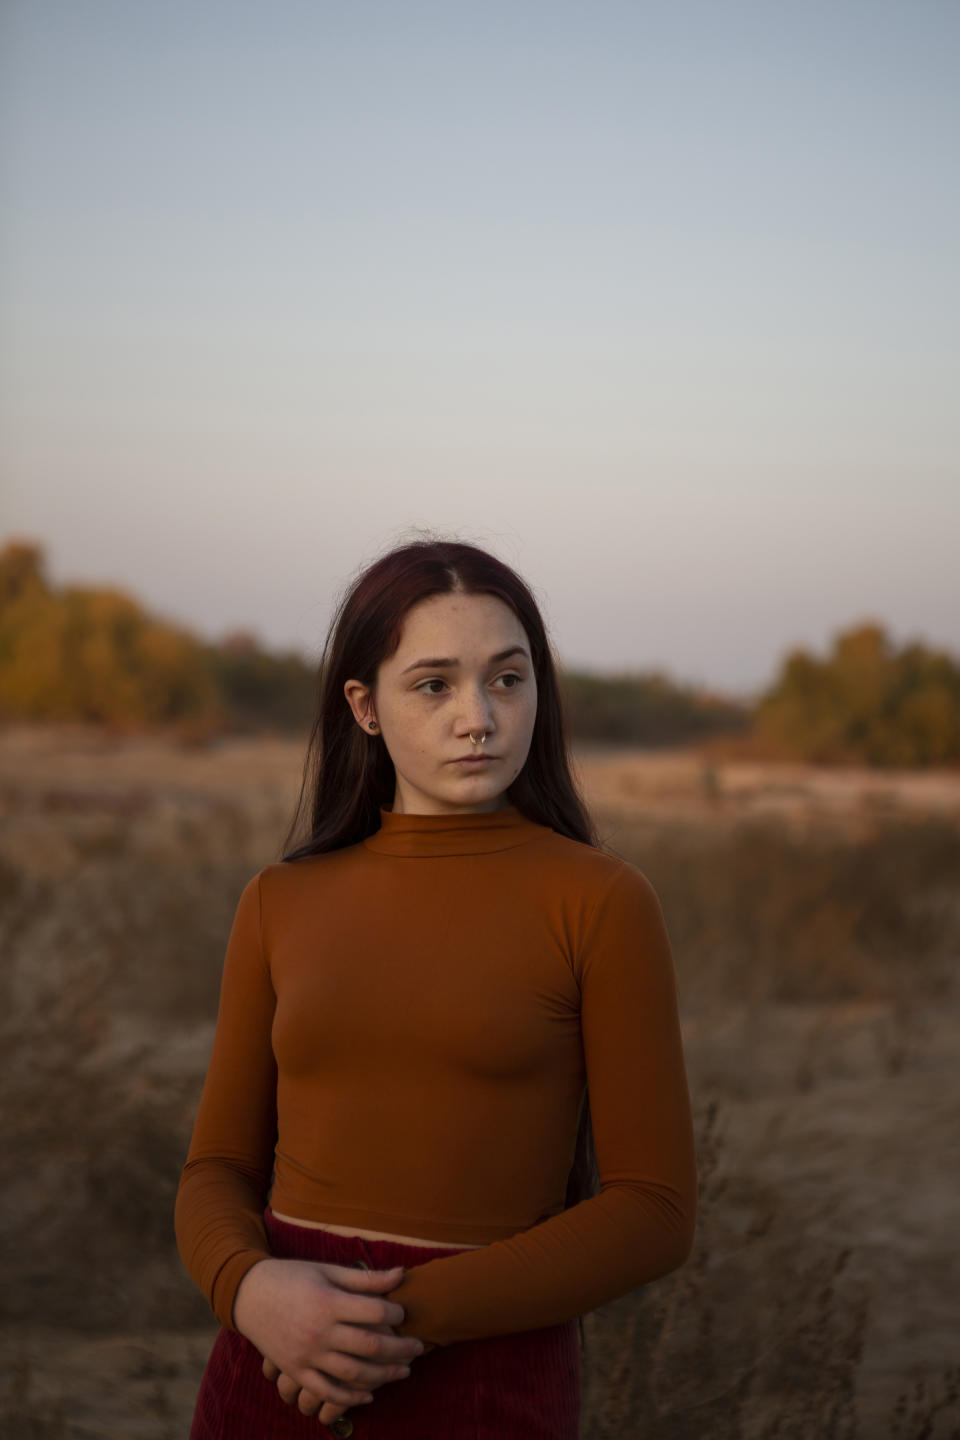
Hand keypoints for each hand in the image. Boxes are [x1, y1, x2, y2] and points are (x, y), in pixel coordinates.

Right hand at [233, 1257, 425, 1412]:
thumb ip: (365, 1278)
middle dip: (400, 1348)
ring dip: (383, 1375)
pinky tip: (369, 1395)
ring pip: (353, 1374)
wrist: (248, 1295)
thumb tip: (402, 1274)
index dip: (395, 1312)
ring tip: (403, 1371)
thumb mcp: (327, 1270)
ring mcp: (306, 1355)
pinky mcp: (295, 1371)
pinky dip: (350, 1398)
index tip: (404, 1312)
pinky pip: (326, 1391)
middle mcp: (318, 1331)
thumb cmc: (293, 1277)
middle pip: (370, 1346)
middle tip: (418, 1348)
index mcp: (328, 1301)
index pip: (374, 1311)